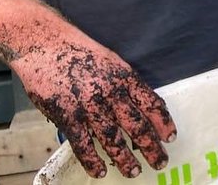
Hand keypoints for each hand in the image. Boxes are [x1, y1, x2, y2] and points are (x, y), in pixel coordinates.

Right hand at [8, 26, 174, 177]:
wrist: (46, 46)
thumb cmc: (80, 52)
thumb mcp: (111, 62)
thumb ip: (124, 84)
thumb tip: (137, 107)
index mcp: (125, 77)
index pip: (151, 103)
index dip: (163, 122)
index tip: (171, 137)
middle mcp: (111, 93)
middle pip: (137, 126)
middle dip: (151, 147)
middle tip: (161, 162)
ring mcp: (89, 106)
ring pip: (113, 139)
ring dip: (126, 159)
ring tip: (135, 171)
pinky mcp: (67, 116)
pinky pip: (83, 144)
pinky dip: (92, 161)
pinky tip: (100, 171)